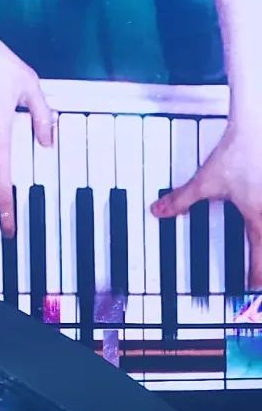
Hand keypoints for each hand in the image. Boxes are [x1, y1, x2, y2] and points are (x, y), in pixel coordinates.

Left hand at [152, 119, 261, 292]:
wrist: (258, 125)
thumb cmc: (236, 153)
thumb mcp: (204, 182)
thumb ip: (181, 201)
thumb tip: (158, 210)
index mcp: (258, 218)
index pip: (260, 257)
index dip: (257, 275)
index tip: (253, 285)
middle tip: (261, 277)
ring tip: (261, 248)